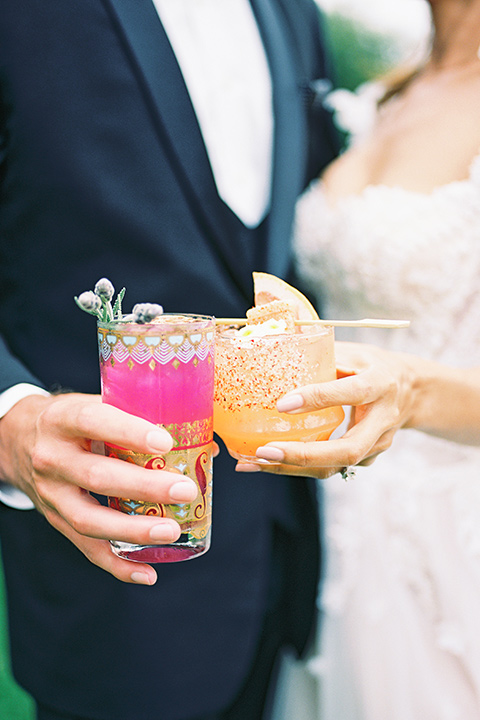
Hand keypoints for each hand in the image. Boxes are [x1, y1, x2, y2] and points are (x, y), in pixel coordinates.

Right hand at [0, 393, 199, 583]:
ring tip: (171, 531)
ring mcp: (51, 493)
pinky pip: (86, 548)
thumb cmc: (71, 419)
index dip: (129, 432)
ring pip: (89, 519)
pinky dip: (117, 565)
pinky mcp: (55, 520)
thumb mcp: (93, 404)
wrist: (16, 438)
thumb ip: (139, 418)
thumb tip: (206, 446)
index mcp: (63, 419)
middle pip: (96, 476)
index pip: (94, 422)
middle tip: (183, 490)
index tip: (165, 443)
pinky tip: (147, 573)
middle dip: (143, 487)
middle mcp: (52, 457)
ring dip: (132, 530)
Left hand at [236, 342, 415, 477]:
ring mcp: (376, 444)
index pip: (350, 393)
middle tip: (264, 451)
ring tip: (252, 462)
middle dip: (303, 455)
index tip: (282, 404)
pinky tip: (266, 462)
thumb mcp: (352, 351)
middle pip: (347, 450)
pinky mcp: (365, 458)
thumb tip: (271, 332)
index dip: (317, 399)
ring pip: (335, 466)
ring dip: (291, 468)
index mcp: (380, 384)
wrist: (411, 391)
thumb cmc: (371, 365)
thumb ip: (319, 349)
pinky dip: (296, 468)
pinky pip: (330, 468)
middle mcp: (382, 419)